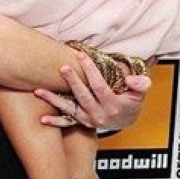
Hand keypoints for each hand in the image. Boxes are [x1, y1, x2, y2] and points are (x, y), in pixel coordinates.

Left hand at [34, 51, 150, 129]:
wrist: (126, 120)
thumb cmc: (130, 102)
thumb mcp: (140, 93)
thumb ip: (140, 85)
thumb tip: (131, 79)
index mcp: (114, 106)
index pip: (100, 87)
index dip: (90, 71)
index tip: (81, 55)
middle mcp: (100, 115)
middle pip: (83, 96)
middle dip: (72, 82)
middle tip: (62, 67)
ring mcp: (89, 119)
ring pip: (70, 109)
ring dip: (54, 100)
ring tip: (39, 91)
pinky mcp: (82, 122)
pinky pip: (67, 123)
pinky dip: (55, 121)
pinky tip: (42, 118)